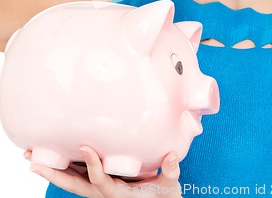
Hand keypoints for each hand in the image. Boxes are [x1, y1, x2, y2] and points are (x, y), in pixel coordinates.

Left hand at [24, 147, 181, 197]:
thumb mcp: (170, 188)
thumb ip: (171, 171)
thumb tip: (171, 156)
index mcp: (118, 194)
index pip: (100, 180)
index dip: (92, 164)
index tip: (84, 146)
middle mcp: (104, 193)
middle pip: (74, 185)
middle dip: (53, 173)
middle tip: (32, 161)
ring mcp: (100, 189)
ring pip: (72, 180)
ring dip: (52, 169)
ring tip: (32, 156)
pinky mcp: (100, 184)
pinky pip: (78, 175)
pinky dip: (64, 167)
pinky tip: (55, 155)